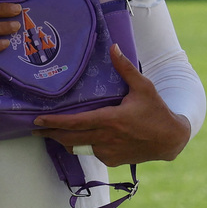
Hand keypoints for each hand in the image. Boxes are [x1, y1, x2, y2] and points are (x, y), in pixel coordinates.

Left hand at [33, 45, 191, 164]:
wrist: (171, 140)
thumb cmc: (157, 111)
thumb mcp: (143, 87)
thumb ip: (125, 68)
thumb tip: (114, 47)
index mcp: (111, 120)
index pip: (75, 123)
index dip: (54, 122)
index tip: (37, 120)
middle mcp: (106, 138)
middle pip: (69, 138)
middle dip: (50, 134)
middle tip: (35, 129)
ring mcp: (108, 151)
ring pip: (77, 148)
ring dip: (64, 141)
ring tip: (52, 133)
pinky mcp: (112, 160)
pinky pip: (91, 153)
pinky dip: (84, 146)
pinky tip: (80, 138)